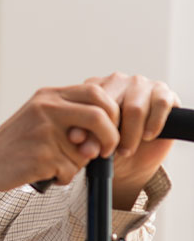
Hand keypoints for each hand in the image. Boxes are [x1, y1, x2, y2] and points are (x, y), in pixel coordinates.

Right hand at [0, 84, 121, 192]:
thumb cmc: (16, 142)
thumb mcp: (41, 116)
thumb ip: (72, 117)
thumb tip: (108, 135)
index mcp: (49, 96)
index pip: (96, 93)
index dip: (112, 112)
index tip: (109, 130)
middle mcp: (46, 109)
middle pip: (100, 116)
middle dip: (111, 137)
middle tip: (104, 151)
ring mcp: (43, 132)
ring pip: (87, 151)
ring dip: (79, 164)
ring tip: (55, 163)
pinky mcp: (41, 156)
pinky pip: (71, 170)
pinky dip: (63, 177)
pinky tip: (45, 172)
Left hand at [77, 73, 177, 204]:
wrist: (132, 159)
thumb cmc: (106, 146)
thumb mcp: (92, 143)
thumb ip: (85, 137)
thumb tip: (76, 138)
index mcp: (94, 86)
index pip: (90, 101)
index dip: (89, 126)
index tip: (84, 146)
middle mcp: (117, 80)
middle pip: (112, 105)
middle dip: (110, 133)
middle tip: (108, 152)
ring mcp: (141, 84)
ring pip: (135, 109)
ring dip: (131, 135)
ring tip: (125, 151)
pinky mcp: (164, 92)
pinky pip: (161, 104)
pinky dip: (154, 123)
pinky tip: (148, 137)